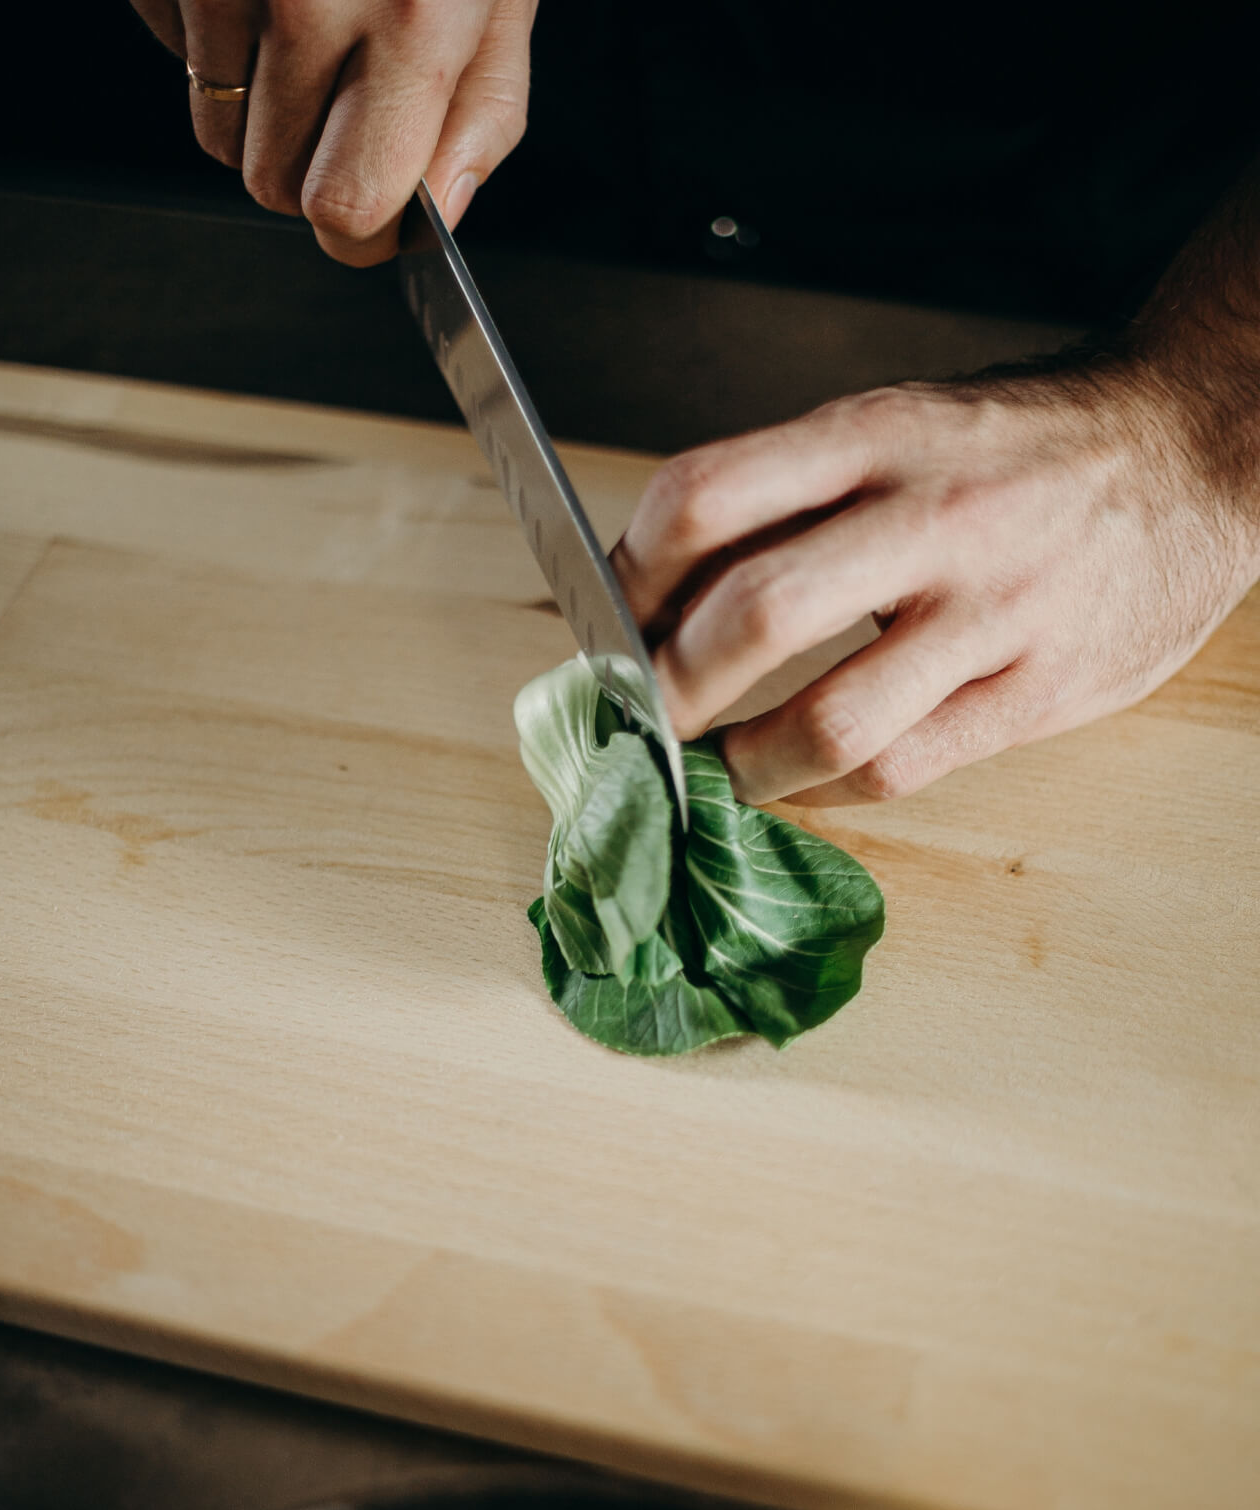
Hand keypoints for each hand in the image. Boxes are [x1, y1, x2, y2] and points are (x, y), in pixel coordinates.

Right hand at [131, 0, 535, 263]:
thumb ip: (482, 112)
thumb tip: (441, 215)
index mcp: (411, 19)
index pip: (346, 207)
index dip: (358, 232)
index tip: (373, 219)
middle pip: (270, 184)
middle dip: (307, 166)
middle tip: (347, 101)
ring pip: (214, 131)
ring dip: (257, 104)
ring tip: (307, 21)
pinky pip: (177, 53)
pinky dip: (214, 35)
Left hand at [611, 367, 1258, 805]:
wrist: (1196, 448)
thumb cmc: (1023, 449)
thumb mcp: (904, 426)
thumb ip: (795, 497)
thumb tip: (661, 582)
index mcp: (878, 434)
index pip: (706, 496)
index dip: (629, 573)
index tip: (608, 617)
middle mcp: (930, 517)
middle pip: (754, 615)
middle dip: (671, 686)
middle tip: (645, 715)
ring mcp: (992, 610)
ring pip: (831, 718)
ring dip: (746, 764)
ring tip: (720, 769)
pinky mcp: (1040, 689)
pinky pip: (904, 765)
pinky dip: (831, 788)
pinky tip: (810, 778)